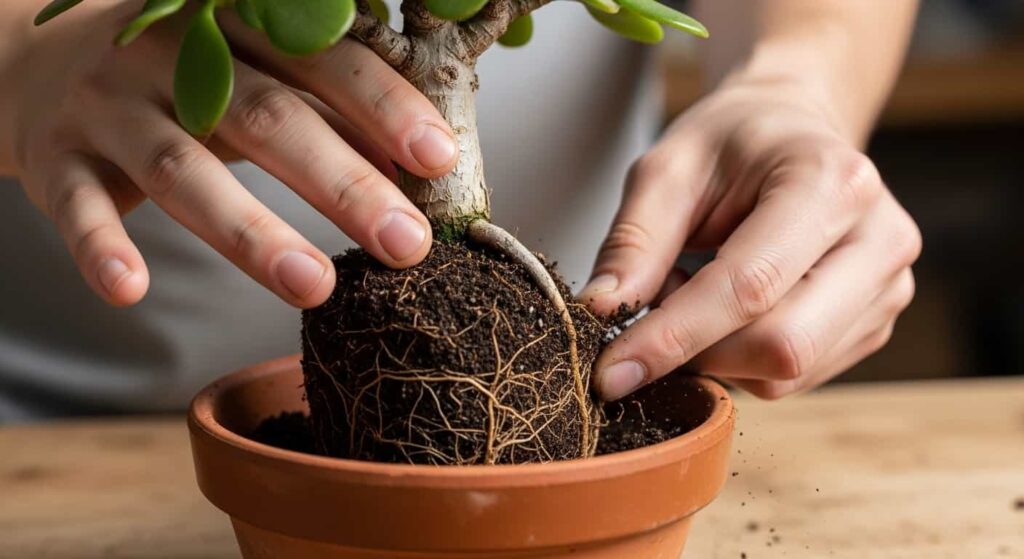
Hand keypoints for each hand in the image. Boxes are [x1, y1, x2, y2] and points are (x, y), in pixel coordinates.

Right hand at [0, 2, 457, 307]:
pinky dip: (99, 247)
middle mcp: (171, 59)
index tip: (438, 158)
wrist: (39, 62)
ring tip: (315, 288)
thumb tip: (418, 165)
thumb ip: (328, 108)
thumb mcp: (255, 74)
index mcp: (234, 26)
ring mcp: (109, 105)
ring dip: (250, 233)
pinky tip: (130, 291)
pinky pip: (76, 206)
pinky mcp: (55, 156)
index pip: (321, 59)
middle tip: (407, 245)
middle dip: (343, 184)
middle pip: (267, 118)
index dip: (382, 105)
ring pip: (183, 170)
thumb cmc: (183, 78)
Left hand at [581, 78, 921, 399]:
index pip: (751, 286)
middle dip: (698, 350)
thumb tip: (601, 314)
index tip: (610, 371)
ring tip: (694, 290)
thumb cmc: (729, 145)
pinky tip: (728, 311)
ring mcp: (887, 289)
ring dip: (715, 353)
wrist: (792, 132)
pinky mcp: (873, 326)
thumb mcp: (666, 170)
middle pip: (782, 345)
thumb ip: (633, 242)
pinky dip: (739, 359)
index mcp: (832, 182)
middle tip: (654, 307)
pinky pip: (792, 378)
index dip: (673, 337)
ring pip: (784, 373)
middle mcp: (879, 240)